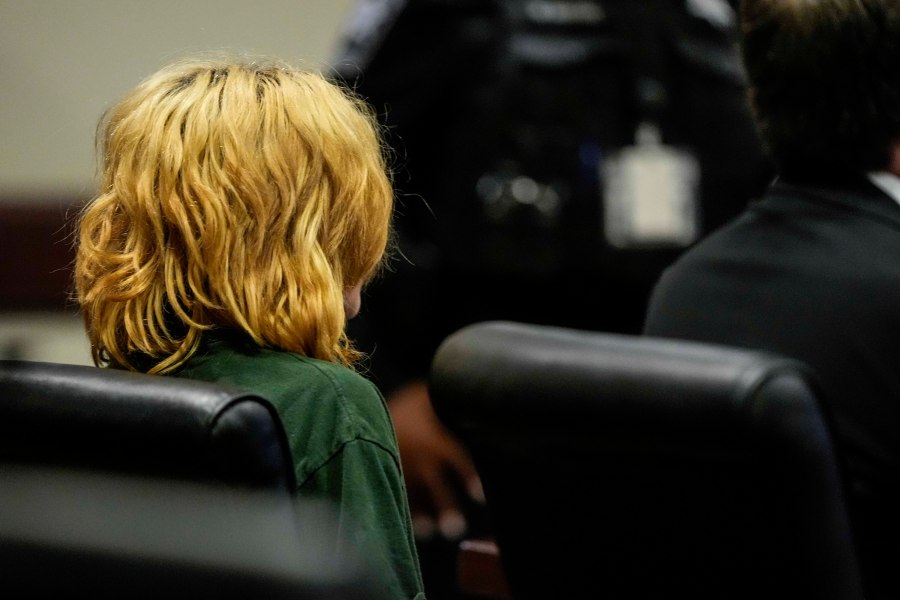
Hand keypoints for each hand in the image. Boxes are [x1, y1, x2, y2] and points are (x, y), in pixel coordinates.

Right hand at [388, 380, 484, 540]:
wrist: (367, 407)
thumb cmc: (410, 406)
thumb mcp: (428, 399)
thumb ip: (451, 404)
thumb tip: (479, 402)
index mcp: (432, 438)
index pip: (454, 456)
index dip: (466, 475)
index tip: (479, 496)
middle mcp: (417, 456)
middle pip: (433, 483)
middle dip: (444, 505)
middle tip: (456, 528)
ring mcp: (399, 468)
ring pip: (413, 494)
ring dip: (422, 515)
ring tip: (432, 532)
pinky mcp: (387, 474)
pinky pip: (397, 496)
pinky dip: (408, 513)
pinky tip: (420, 530)